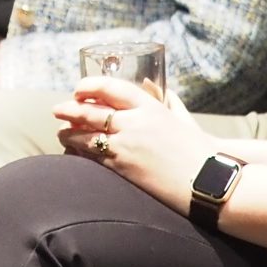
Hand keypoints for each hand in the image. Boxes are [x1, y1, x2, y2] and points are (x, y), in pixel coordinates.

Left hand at [53, 76, 207, 207]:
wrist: (208, 180)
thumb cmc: (199, 150)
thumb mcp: (180, 117)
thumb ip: (166, 100)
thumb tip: (157, 88)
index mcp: (150, 106)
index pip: (111, 87)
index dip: (89, 86)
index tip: (78, 88)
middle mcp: (135, 123)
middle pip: (92, 111)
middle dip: (70, 109)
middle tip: (58, 109)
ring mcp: (126, 146)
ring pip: (86, 135)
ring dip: (69, 133)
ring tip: (61, 133)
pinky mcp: (123, 168)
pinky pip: (92, 157)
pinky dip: (78, 153)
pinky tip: (72, 152)